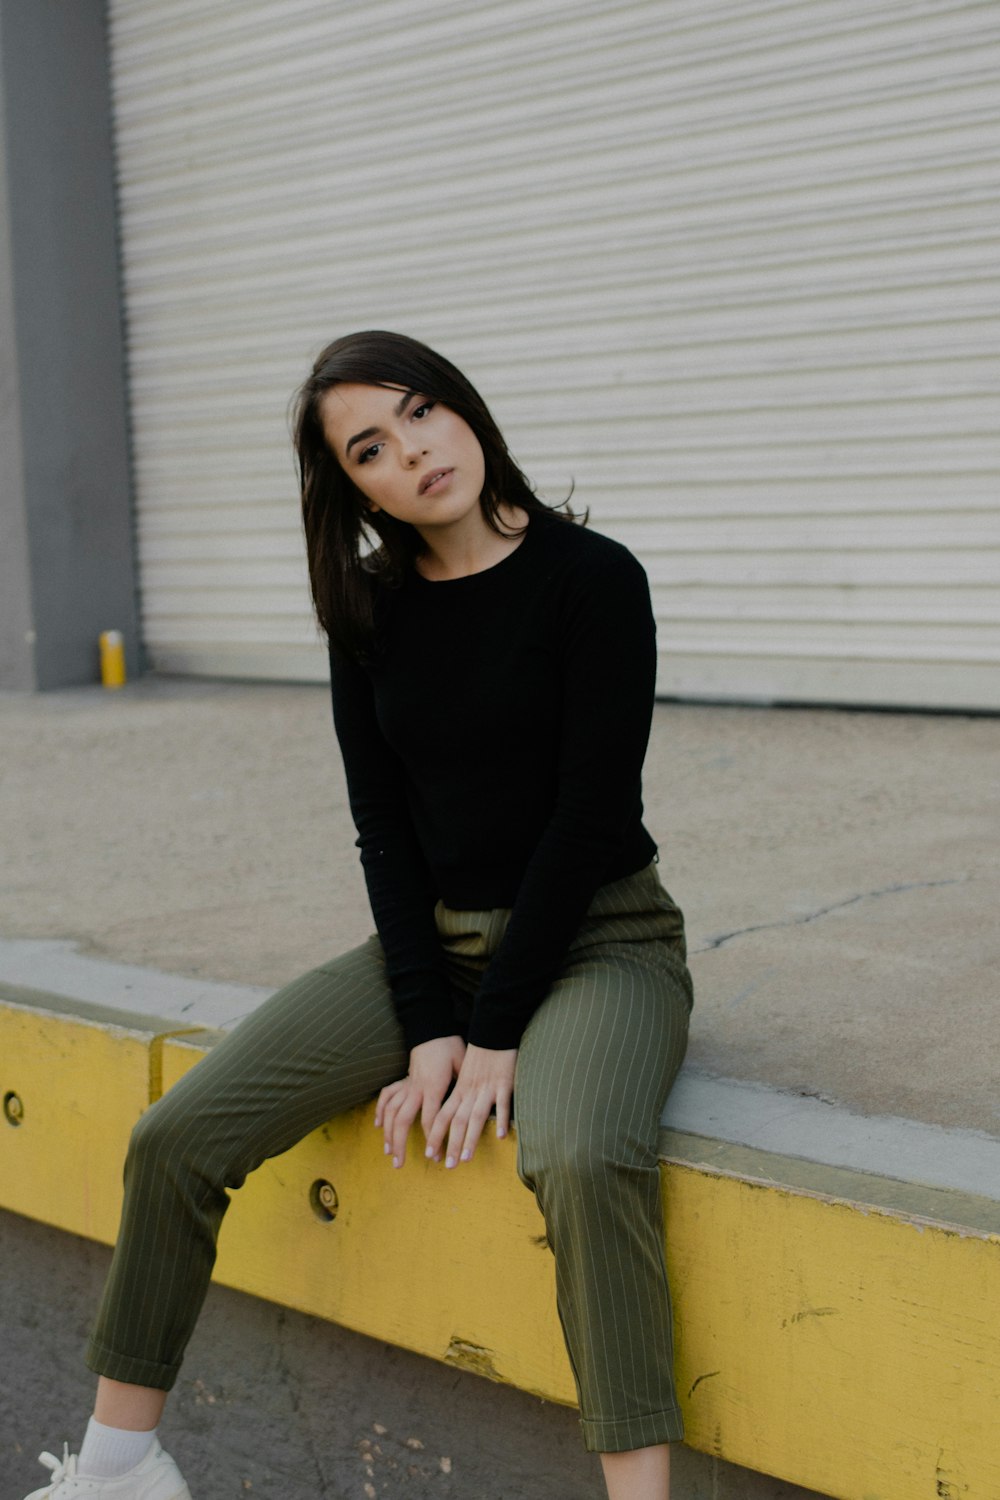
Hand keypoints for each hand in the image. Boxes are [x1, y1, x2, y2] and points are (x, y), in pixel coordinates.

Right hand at [374, 1035, 465, 1167]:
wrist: (433, 1029)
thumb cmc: (451, 1048)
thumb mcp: (463, 1065)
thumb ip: (465, 1087)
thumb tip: (475, 1106)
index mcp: (433, 1087)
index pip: (429, 1120)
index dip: (432, 1140)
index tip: (434, 1157)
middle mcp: (416, 1089)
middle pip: (402, 1121)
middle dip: (399, 1143)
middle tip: (399, 1164)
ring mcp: (407, 1085)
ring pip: (391, 1111)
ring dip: (387, 1132)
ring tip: (388, 1151)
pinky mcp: (403, 1080)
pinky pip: (387, 1096)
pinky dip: (380, 1110)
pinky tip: (378, 1124)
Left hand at [424, 1043, 516, 1167]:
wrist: (492, 1033)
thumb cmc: (479, 1056)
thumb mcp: (463, 1077)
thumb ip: (460, 1097)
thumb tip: (453, 1119)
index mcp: (458, 1091)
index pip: (441, 1116)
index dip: (435, 1136)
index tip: (430, 1154)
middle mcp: (469, 1093)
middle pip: (457, 1122)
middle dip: (452, 1145)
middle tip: (448, 1165)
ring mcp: (487, 1089)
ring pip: (476, 1116)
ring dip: (471, 1138)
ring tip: (467, 1158)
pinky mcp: (504, 1083)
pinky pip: (503, 1103)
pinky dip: (502, 1119)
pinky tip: (500, 1135)